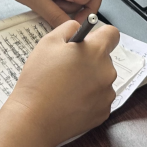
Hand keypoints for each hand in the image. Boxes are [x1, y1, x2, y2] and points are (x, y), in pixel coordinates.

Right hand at [2, 20, 119, 146]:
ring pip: (102, 79)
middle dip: (89, 59)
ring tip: (65, 87)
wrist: (34, 118)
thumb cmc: (39, 79)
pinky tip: (70, 101)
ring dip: (89, 79)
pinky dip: (88, 98)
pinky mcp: (103, 113)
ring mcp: (107, 95)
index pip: (112, 34)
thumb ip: (68, 28)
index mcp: (96, 51)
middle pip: (104, 58)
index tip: (88, 41)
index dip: (99, 35)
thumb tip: (79, 29)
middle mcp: (107, 72)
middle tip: (67, 67)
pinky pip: (99, 99)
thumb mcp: (48, 42)